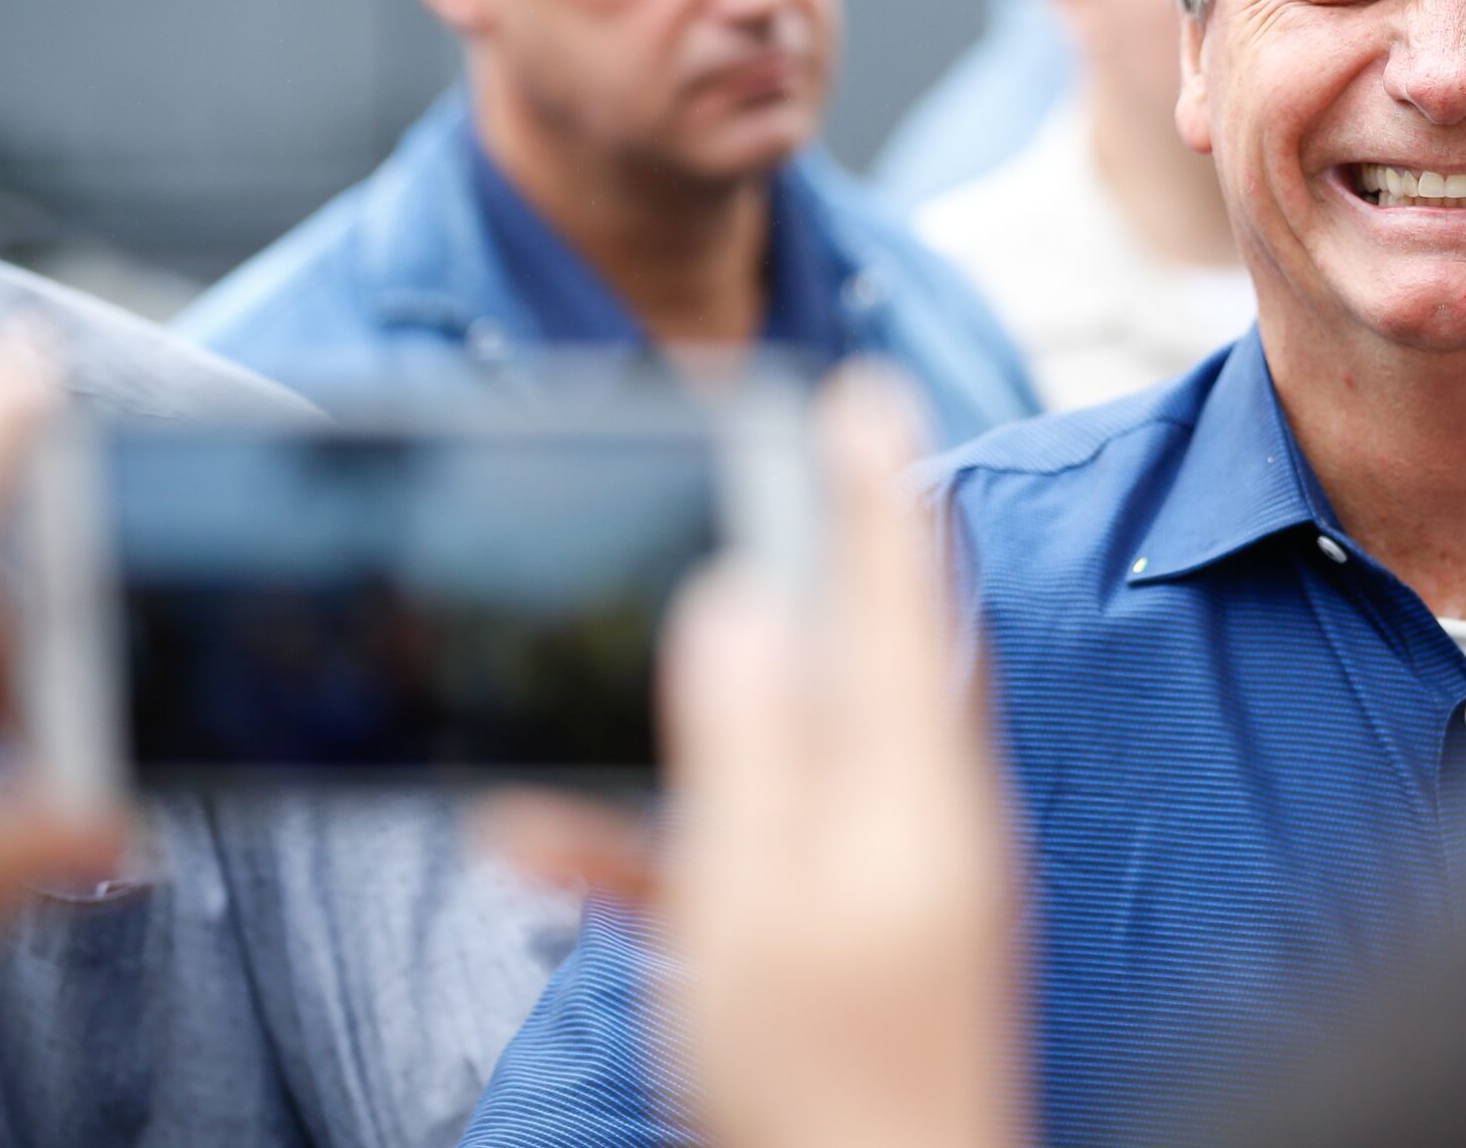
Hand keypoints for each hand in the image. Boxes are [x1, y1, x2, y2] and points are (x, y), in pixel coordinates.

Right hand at [487, 367, 1021, 1147]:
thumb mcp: (758, 896)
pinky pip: (750, 850)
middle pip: (848, 648)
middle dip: (787, 560)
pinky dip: (661, 834)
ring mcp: (884, 874)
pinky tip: (550, 837)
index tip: (859, 386)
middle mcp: (915, 812)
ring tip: (599, 660)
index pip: (896, 590)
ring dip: (681, 713)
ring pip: (779, 747)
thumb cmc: (821, 1084)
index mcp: (912, 783)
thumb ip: (748, 739)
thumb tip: (734, 601)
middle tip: (745, 475)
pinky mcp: (841, 936)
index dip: (871, 481)